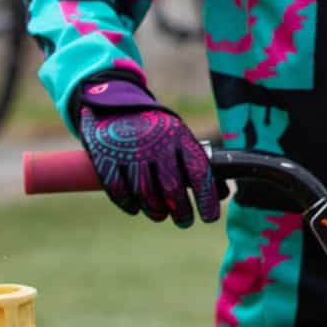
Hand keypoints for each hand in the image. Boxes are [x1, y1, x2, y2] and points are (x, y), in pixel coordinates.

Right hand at [73, 73, 219, 225]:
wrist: (113, 105)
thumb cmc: (155, 130)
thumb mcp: (179, 138)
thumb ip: (197, 164)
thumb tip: (221, 195)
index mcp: (179, 137)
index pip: (198, 172)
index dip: (206, 198)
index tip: (210, 218)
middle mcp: (156, 143)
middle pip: (172, 188)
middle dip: (182, 211)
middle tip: (185, 222)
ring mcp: (129, 150)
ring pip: (145, 194)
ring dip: (155, 211)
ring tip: (160, 215)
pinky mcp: (105, 157)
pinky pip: (119, 190)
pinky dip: (128, 204)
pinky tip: (136, 208)